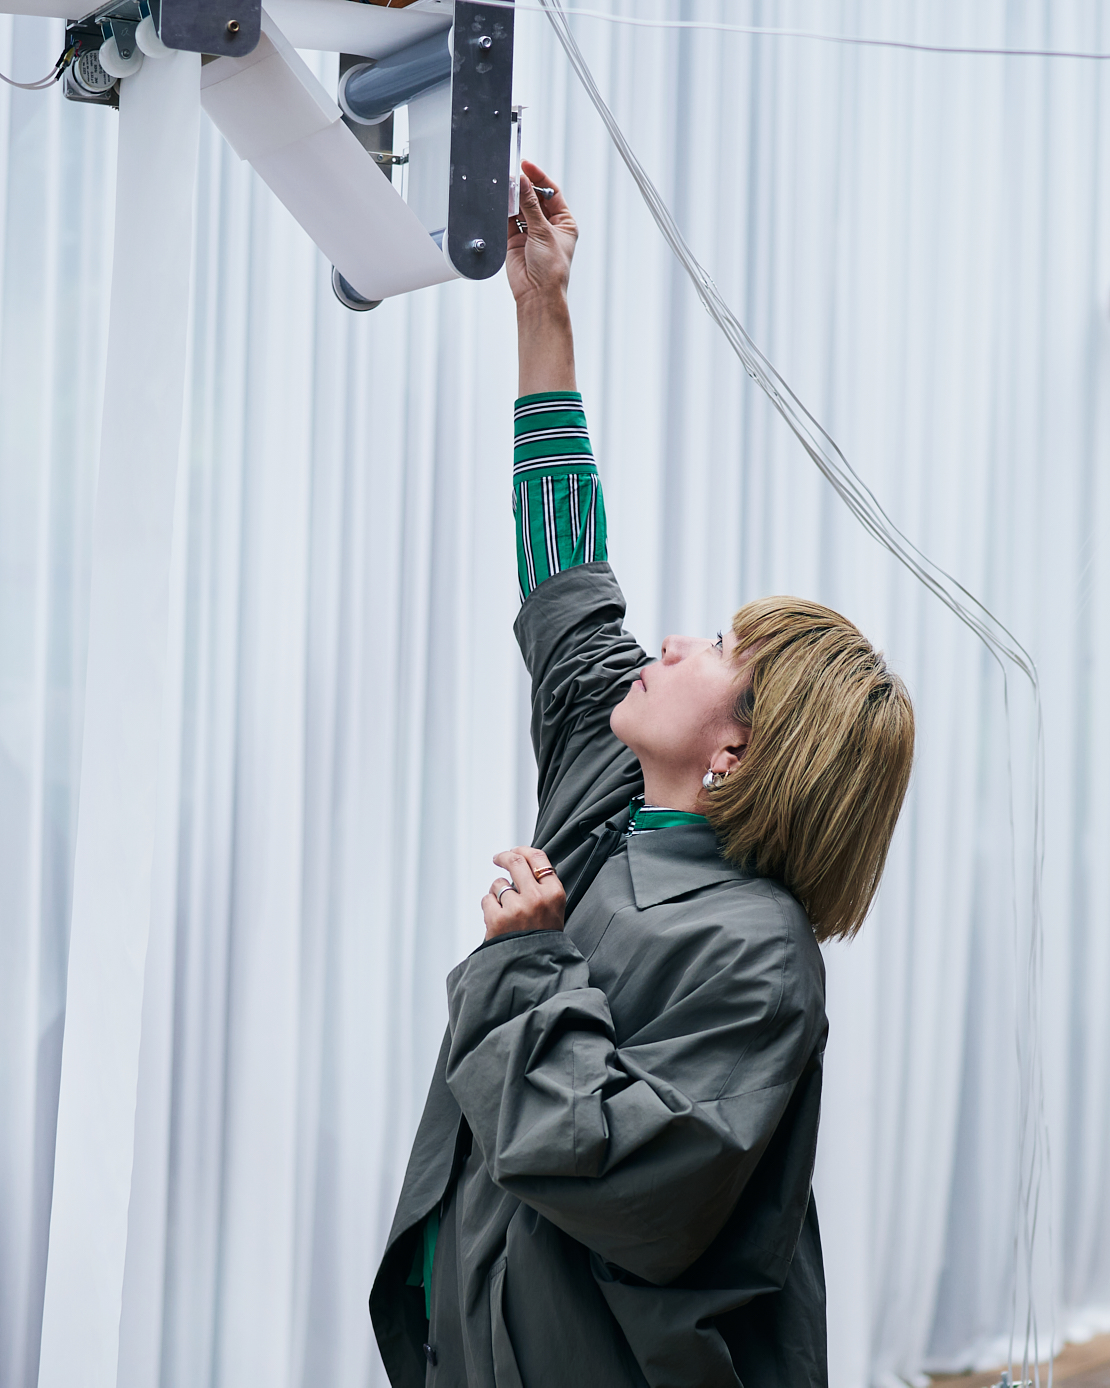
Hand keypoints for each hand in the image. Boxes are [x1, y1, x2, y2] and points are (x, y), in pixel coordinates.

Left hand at [482, 845, 565, 940]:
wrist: (535, 969)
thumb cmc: (543, 937)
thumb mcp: (555, 909)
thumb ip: (543, 887)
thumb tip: (522, 861)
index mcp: (554, 893)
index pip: (539, 857)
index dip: (523, 849)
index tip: (514, 850)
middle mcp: (536, 898)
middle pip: (516, 861)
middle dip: (504, 856)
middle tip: (498, 858)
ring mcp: (516, 908)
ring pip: (499, 884)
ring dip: (498, 892)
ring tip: (506, 910)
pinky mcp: (497, 919)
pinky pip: (487, 899)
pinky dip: (489, 908)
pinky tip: (499, 920)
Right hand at [506, 161, 577, 312]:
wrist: (537, 293)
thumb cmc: (551, 269)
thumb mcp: (543, 231)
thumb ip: (530, 206)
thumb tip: (523, 182)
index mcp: (564, 222)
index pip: (551, 193)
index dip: (539, 178)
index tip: (527, 166)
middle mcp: (548, 227)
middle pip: (534, 198)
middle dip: (525, 187)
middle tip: (513, 175)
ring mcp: (531, 233)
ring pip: (520, 208)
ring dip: (514, 199)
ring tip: (506, 188)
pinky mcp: (515, 241)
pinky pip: (509, 220)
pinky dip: (505, 212)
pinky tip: (502, 203)